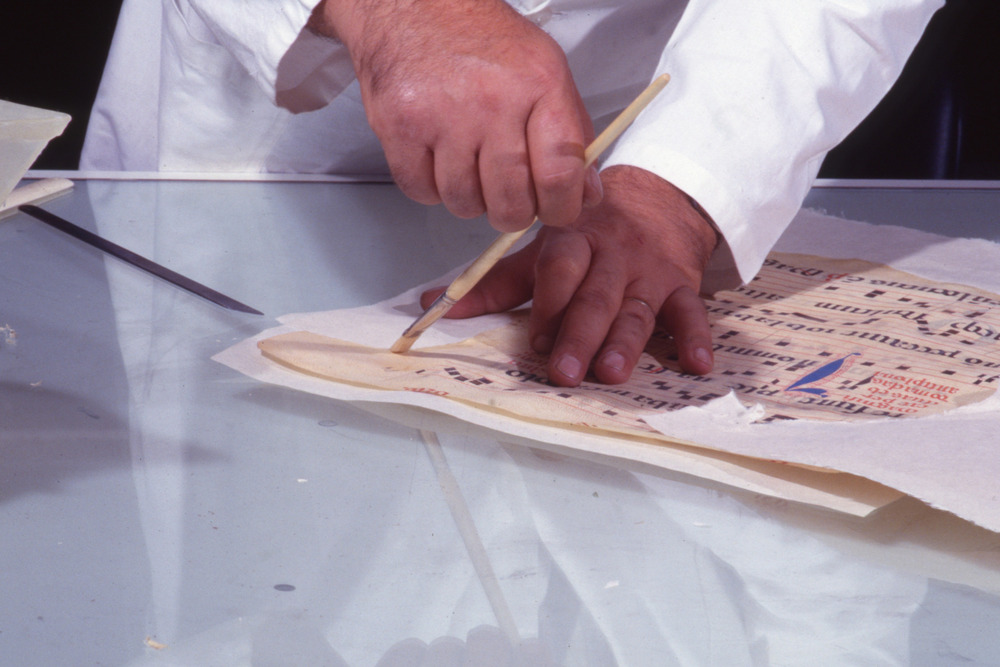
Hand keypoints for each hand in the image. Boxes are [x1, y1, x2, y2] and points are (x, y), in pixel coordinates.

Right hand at [309, 0, 600, 231]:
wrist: (413, 7)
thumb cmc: (481, 41)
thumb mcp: (545, 70)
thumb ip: (572, 133)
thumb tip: (585, 193)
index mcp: (539, 85)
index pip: (560, 173)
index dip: (562, 207)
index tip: (557, 209)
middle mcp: (492, 101)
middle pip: (511, 201)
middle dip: (514, 212)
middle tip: (510, 198)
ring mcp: (443, 116)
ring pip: (464, 203)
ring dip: (469, 198)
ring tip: (469, 166)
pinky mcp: (401, 127)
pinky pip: (422, 191)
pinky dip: (431, 187)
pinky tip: (438, 158)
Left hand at [421, 166, 718, 386]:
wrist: (660, 199)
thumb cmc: (590, 232)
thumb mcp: (543, 246)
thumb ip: (496, 282)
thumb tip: (433, 305)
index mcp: (574, 239)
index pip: (559, 269)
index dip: (549, 302)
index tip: (535, 337)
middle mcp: (612, 255)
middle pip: (595, 297)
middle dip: (580, 334)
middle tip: (566, 371)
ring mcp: (649, 272)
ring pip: (637, 309)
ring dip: (627, 342)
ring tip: (614, 372)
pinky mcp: (682, 285)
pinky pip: (691, 311)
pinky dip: (695, 338)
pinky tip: (696, 364)